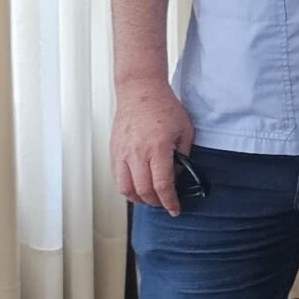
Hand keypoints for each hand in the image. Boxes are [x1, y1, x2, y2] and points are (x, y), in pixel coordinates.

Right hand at [111, 79, 193, 211]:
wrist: (140, 90)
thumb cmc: (163, 106)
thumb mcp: (185, 131)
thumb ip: (183, 156)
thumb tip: (177, 175)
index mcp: (157, 148)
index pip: (162, 185)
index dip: (170, 202)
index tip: (175, 209)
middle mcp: (137, 152)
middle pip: (143, 191)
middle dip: (156, 203)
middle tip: (165, 203)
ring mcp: (122, 152)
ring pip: (125, 189)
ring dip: (138, 199)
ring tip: (150, 198)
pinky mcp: (114, 151)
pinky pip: (117, 177)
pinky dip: (127, 187)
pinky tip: (137, 186)